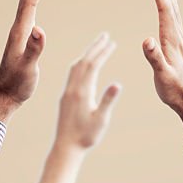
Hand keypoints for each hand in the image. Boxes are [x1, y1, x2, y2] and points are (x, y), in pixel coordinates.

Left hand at [0, 0, 51, 121]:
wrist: (4, 96)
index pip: (30, 3)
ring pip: (26, 4)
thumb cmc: (17, 85)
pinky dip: (29, 1)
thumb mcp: (28, 69)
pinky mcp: (21, 41)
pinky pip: (26, 14)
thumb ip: (34, 50)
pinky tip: (30, 1)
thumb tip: (40, 30)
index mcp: (20, 33)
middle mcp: (18, 29)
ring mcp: (19, 34)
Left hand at [55, 33, 121, 151]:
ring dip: (87, 54)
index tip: (112, 41)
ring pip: (75, 67)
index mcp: (82, 92)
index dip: (102, 52)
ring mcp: (67, 92)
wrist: (66, 147)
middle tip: (105, 35)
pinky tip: (84, 66)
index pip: (92, 65)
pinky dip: (80, 64)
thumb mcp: (100, 119)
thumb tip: (117, 84)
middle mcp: (72, 89)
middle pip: (83, 62)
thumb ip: (107, 100)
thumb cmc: (86, 136)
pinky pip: (72, 74)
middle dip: (95, 47)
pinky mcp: (65, 97)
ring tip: (97, 46)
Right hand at [142, 0, 182, 132]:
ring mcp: (177, 38)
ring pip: (171, 7)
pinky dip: (168, 3)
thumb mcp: (162, 76)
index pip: (163, 7)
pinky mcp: (176, 44)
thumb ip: (154, 58)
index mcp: (171, 38)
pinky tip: (167, 1)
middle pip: (168, 2)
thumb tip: (146, 40)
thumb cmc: (174, 90)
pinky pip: (172, 16)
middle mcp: (176, 34)